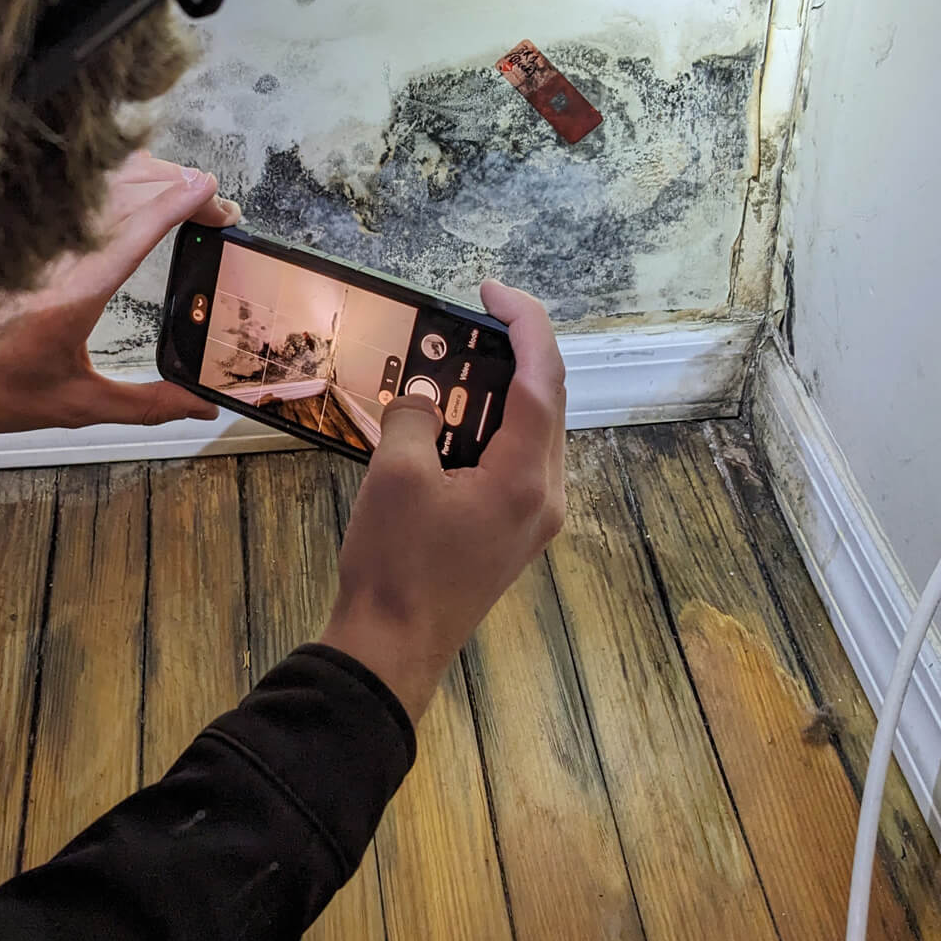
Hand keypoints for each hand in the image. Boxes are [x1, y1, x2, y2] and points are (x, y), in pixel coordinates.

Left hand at [0, 152, 240, 433]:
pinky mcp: (16, 233)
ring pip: (99, 181)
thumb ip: (147, 404)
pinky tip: (125, 188)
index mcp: (76, 288)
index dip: (183, 203)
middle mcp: (55, 252)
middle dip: (178, 187)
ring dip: (147, 177)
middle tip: (213, 206)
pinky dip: (108, 181)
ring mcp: (33, 236)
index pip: (141, 225)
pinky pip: (70, 190)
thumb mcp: (76, 405)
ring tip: (180, 192)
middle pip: (129, 189)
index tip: (215, 196)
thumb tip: (200, 406)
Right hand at [319, 281, 566, 723]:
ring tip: (455, 362)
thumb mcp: (394, 476)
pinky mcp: (514, 531)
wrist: (392, 649)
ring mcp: (534, 516)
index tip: (489, 291)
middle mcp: (546, 493)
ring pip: (536, 430)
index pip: (542, 378)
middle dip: (515, 350)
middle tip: (469, 320)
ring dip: (502, 389)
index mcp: (527, 476)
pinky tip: (452, 417)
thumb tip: (422, 393)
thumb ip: (415, 417)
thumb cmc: (395, 565)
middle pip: (549, 400)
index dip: (524, 323)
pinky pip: (518, 459)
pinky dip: (493, 425)